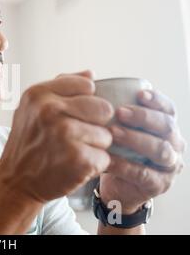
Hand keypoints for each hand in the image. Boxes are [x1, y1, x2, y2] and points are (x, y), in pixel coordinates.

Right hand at [0, 70, 113, 203]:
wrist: (15, 182)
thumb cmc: (27, 144)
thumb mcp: (31, 108)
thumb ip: (60, 87)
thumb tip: (91, 74)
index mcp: (38, 94)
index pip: (87, 85)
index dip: (85, 101)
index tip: (73, 115)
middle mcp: (50, 110)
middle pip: (103, 108)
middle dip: (95, 124)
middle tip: (76, 136)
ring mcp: (65, 134)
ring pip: (106, 135)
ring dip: (94, 147)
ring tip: (71, 152)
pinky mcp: (78, 159)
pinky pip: (105, 157)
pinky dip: (93, 165)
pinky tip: (74, 166)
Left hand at [100, 90, 186, 213]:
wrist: (115, 185)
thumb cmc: (115, 149)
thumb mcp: (114, 126)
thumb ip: (105, 104)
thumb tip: (88, 76)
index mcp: (166, 126)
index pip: (169, 109)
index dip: (157, 100)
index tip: (140, 93)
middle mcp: (174, 144)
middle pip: (167, 127)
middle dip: (144, 117)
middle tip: (120, 112)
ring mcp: (169, 166)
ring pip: (161, 150)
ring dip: (136, 139)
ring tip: (113, 133)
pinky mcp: (158, 185)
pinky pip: (144, 173)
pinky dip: (126, 165)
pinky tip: (109, 158)